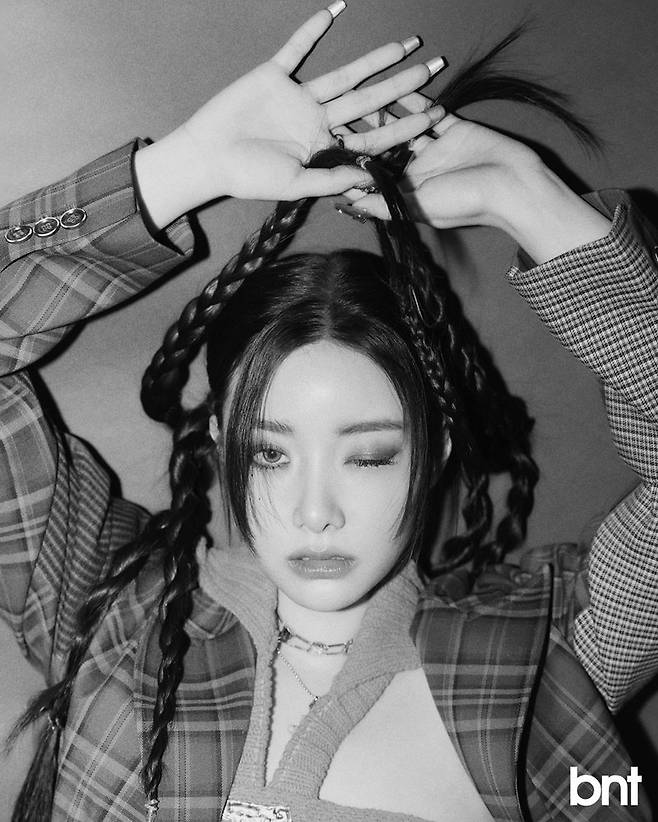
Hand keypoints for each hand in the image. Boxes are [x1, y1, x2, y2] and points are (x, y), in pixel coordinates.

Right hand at [135, 7, 442, 227]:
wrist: (207, 158)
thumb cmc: (247, 177)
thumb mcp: (295, 184)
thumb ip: (333, 178)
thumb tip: (372, 178)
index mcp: (326, 148)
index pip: (373, 134)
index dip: (404, 125)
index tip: (436, 114)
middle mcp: (318, 121)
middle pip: (368, 99)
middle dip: (402, 85)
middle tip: (435, 66)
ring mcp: (298, 98)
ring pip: (344, 73)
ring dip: (374, 58)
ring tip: (405, 43)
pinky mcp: (274, 76)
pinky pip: (297, 49)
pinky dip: (313, 30)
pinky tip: (336, 9)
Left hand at [346, 93, 542, 229]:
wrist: (511, 187)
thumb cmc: (464, 204)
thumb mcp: (417, 208)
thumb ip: (382, 203)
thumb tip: (348, 201)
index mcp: (407, 192)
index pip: (374, 175)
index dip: (352, 161)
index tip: (327, 146)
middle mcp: (418, 170)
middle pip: (385, 148)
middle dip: (364, 132)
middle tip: (337, 113)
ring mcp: (435, 149)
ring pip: (405, 126)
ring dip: (387, 111)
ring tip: (362, 95)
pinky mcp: (454, 129)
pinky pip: (431, 112)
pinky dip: (418, 100)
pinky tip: (397, 85)